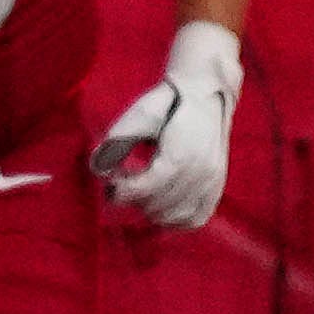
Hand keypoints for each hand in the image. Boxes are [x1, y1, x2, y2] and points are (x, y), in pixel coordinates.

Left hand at [92, 18, 246, 233]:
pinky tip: (161, 204)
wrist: (205, 95)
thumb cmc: (167, 104)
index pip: (145, 190)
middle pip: (157, 207)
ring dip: (151, 209)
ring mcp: (212, 183)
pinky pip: (196, 218)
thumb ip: (117, 143)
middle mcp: (200, 174)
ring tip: (142, 188)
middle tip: (123, 181)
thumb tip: (97, 170)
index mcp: (179, 157)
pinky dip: (176, 218)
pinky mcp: (217, 187)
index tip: (110, 183)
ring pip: (175, 217)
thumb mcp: (138, 116)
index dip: (121, 192)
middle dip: (134, 198)